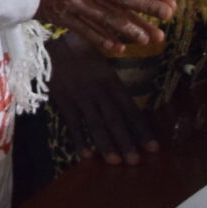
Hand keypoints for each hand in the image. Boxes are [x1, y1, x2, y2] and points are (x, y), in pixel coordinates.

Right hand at [45, 32, 158, 163]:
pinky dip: (80, 139)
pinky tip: (86, 155)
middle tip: (135, 162)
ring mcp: (81, 97)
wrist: (52, 45)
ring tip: (115, 162)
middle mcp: (99, 91)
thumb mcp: (103, 65)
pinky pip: (73, 123)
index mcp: (112, 82)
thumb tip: (129, 106)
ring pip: (96, 124)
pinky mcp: (64, 100)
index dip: (142, 130)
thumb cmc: (81, 54)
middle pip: (115, 120)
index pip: (131, 110)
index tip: (153, 148)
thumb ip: (115, 85)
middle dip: (126, 142)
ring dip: (106, 144)